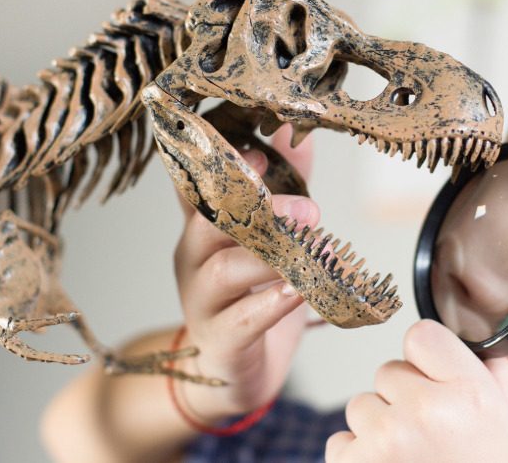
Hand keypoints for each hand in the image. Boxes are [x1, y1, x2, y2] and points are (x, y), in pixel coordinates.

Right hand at [173, 123, 316, 420]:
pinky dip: (271, 304)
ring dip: (271, 254)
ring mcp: (202, 300)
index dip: (222, 162)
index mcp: (204, 226)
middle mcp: (195, 257)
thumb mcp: (267, 238)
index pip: (199, 183)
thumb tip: (299, 134)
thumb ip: (283, 187)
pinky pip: (241, 319)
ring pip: (224, 269)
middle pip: (209, 220)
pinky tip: (298, 292)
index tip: (257, 147)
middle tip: (309, 207)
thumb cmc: (250, 296)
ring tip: (312, 246)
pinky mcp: (221, 340)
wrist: (229, 373)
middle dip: (258, 206)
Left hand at [325, 320, 507, 462]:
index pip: (420, 336)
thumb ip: (499, 382)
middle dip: (402, 399)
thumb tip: (479, 352)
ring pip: (360, 405)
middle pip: (387, 372)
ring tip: (410, 462)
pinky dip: (357, 459)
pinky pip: (340, 440)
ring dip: (378, 429)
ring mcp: (385, 439)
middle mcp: (426, 410)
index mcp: (470, 393)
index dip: (425, 361)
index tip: (434, 383)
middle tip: (429, 439)